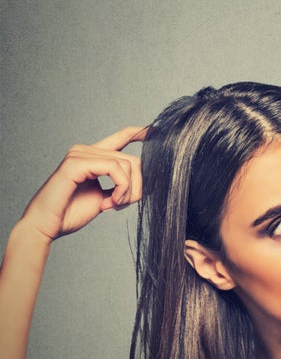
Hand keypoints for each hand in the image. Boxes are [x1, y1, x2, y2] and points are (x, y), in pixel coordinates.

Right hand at [20, 126, 146, 241]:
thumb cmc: (70, 214)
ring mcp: (79, 154)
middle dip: (136, 187)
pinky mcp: (76, 163)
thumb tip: (142, 180)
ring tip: (112, 205)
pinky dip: (120, 188)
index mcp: (92, 156)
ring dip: (127, 191)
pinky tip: (110, 202)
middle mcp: (85, 150)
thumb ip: (120, 184)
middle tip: (120, 205)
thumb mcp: (105, 196)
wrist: (45, 227)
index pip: (122, 137)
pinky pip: (115, 169)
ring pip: (127, 165)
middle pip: (133, 160)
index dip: (141, 133)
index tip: (157, 131)